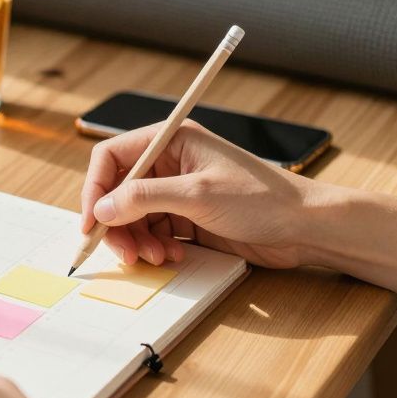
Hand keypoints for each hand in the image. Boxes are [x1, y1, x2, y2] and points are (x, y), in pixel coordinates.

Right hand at [81, 121, 316, 268]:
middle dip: (116, 223)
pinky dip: (155, 247)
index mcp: (171, 141)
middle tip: (124, 251)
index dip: (95, 189)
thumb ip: (144, 198)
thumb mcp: (197, 195)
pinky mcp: (189, 218)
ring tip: (155, 256)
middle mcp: (171, 163)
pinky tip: (172, 256)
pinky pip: (154, 232)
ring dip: (137, 240)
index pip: (112, 157)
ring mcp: (179, 192)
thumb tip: (102, 208)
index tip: (91, 221)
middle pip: (118, 191)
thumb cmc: (262, 198)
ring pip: (134, 216)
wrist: (305, 227)